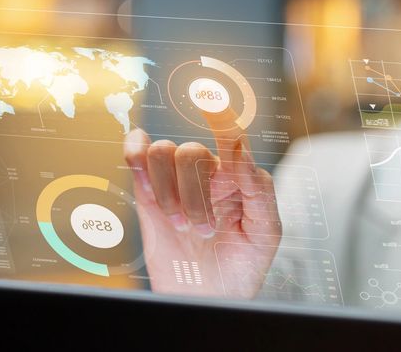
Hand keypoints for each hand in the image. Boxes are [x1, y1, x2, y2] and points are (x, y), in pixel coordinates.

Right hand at [123, 121, 280, 297]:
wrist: (209, 299)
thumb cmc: (243, 265)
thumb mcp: (266, 231)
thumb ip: (259, 189)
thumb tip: (243, 151)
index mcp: (237, 175)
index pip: (230, 136)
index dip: (221, 116)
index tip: (213, 102)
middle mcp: (206, 172)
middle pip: (191, 152)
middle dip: (194, 195)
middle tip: (202, 231)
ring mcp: (174, 181)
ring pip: (162, 152)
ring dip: (169, 192)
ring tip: (180, 225)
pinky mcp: (148, 194)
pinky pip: (136, 157)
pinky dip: (135, 153)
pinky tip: (144, 172)